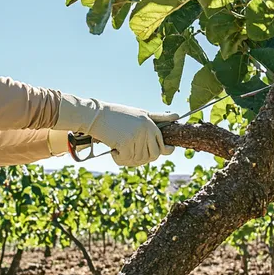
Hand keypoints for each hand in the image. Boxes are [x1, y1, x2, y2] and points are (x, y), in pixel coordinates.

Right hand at [54, 94, 177, 165]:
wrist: (96, 115)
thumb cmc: (118, 115)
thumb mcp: (141, 114)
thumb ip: (159, 118)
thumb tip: (177, 116)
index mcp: (151, 125)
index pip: (163, 147)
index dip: (162, 153)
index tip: (159, 154)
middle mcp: (146, 131)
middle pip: (152, 156)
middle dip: (142, 158)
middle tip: (129, 152)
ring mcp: (137, 137)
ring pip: (138, 160)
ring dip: (128, 158)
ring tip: (119, 148)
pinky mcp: (125, 143)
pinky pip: (126, 160)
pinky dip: (118, 158)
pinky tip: (113, 149)